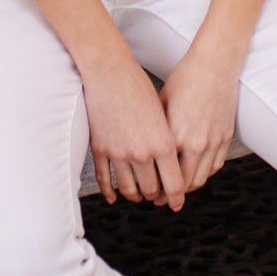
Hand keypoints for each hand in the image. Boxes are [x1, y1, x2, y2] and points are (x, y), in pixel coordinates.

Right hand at [81, 49, 187, 212]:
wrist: (109, 72)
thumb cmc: (139, 87)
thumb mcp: (164, 114)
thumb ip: (168, 141)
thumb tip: (172, 163)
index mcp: (164, 143)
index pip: (174, 184)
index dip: (176, 198)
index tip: (176, 204)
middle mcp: (143, 152)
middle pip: (152, 190)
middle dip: (155, 196)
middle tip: (157, 197)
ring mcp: (119, 153)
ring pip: (128, 189)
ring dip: (134, 195)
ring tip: (138, 194)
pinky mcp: (100, 149)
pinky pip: (105, 180)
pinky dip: (110, 191)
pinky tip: (113, 196)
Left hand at [155, 38, 238, 201]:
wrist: (214, 64)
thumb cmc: (184, 79)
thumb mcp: (160, 105)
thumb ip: (155, 133)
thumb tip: (145, 153)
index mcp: (174, 137)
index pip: (163, 175)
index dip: (155, 189)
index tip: (148, 193)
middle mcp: (195, 144)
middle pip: (182, 185)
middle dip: (170, 196)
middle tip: (160, 199)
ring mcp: (213, 142)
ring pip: (201, 179)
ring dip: (188, 188)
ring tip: (177, 190)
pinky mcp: (226, 137)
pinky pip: (215, 166)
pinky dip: (204, 174)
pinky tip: (195, 172)